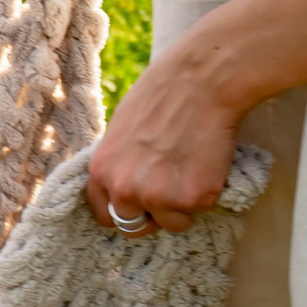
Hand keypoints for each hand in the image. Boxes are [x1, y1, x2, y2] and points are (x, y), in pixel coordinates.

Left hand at [83, 32, 244, 235]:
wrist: (201, 80)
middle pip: (134, 226)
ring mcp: (157, 198)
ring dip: (182, 206)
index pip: (105, 215)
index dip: (125, 211)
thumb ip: (119, 164)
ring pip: (170, 223)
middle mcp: (123, 190)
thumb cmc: (163, 95)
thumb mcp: (120, 131)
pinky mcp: (192, 199)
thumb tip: (126, 185)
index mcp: (101, 171)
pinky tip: (206, 163)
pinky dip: (206, 194)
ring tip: (191, 168)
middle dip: (152, 213)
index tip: (140, 205)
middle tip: (171, 187)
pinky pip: (198, 211)